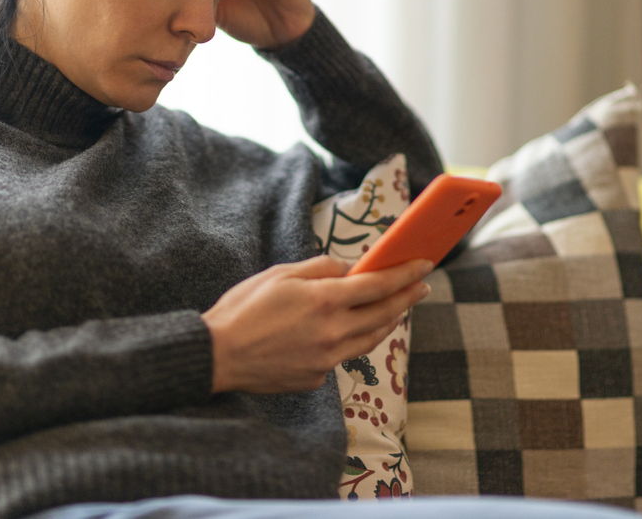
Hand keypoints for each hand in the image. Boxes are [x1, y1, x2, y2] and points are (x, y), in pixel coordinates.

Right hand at [201, 256, 432, 394]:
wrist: (217, 355)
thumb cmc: (243, 308)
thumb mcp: (280, 274)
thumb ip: (320, 269)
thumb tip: (348, 269)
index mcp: (324, 300)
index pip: (378, 285)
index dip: (405, 273)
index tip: (424, 264)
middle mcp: (332, 331)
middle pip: (384, 313)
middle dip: (407, 297)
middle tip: (422, 286)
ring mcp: (326, 359)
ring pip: (371, 339)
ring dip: (389, 321)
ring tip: (399, 309)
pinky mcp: (316, 377)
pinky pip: (342, 356)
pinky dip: (352, 340)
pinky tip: (350, 331)